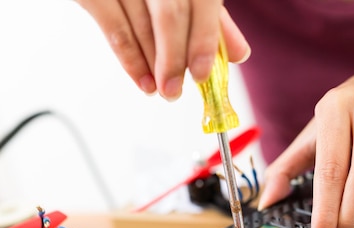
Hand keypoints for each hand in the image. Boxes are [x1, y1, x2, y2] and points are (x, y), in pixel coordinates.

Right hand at [75, 0, 249, 99]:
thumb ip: (213, 20)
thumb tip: (238, 54)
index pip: (202, 1)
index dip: (204, 40)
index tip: (201, 74)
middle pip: (170, 14)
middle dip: (174, 59)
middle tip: (174, 92)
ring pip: (141, 26)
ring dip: (151, 65)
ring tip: (159, 90)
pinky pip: (115, 29)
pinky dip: (130, 60)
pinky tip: (141, 80)